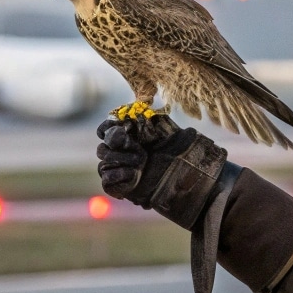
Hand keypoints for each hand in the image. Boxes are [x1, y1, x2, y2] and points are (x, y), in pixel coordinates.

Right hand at [95, 114, 229, 229]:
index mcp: (129, 134)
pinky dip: (118, 177)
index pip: (105, 129)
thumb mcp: (166, 128)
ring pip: (103, 164)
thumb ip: (147, 117)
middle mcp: (122, 152)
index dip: (107, 129)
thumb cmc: (180, 150)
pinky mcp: (121, 187)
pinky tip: (134, 176)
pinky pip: (107, 182)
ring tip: (140, 166)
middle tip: (140, 153)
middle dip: (118, 149)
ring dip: (120, 162)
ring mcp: (120, 169)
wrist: (188, 176)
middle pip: (103, 148)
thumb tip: (136, 105)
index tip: (118, 131)